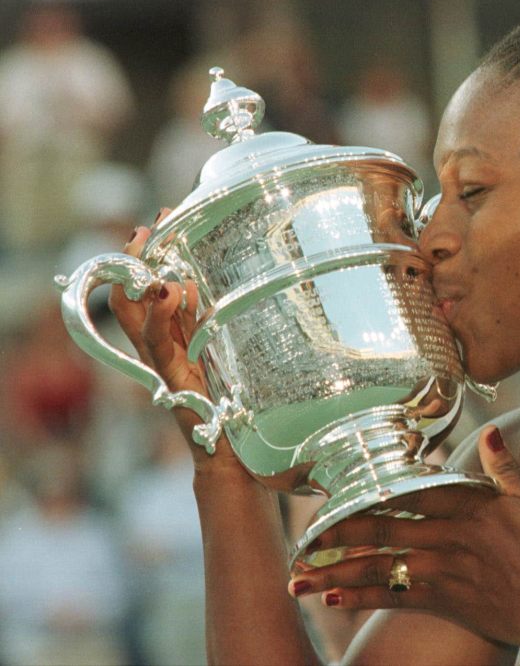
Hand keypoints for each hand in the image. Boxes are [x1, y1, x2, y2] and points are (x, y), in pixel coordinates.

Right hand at [108, 210, 240, 472]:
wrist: (229, 453)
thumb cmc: (233, 405)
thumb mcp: (225, 351)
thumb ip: (213, 321)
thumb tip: (209, 281)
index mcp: (173, 338)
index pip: (149, 287)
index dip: (148, 254)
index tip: (159, 220)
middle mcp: (160, 348)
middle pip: (131, 295)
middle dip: (133, 259)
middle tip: (148, 226)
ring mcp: (162, 364)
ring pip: (136, 316)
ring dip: (143, 279)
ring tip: (154, 251)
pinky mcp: (172, 380)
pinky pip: (157, 344)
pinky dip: (160, 316)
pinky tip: (169, 291)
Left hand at [288, 426, 519, 652]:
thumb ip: (505, 468)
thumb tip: (490, 432)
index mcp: (470, 507)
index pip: (410, 493)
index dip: (371, 493)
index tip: (337, 493)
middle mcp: (448, 537)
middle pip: (383, 530)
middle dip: (337, 534)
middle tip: (300, 538)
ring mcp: (443, 571)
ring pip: (380, 566)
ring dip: (336, 572)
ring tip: (298, 577)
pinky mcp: (445, 601)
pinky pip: (395, 598)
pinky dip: (362, 598)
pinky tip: (333, 598)